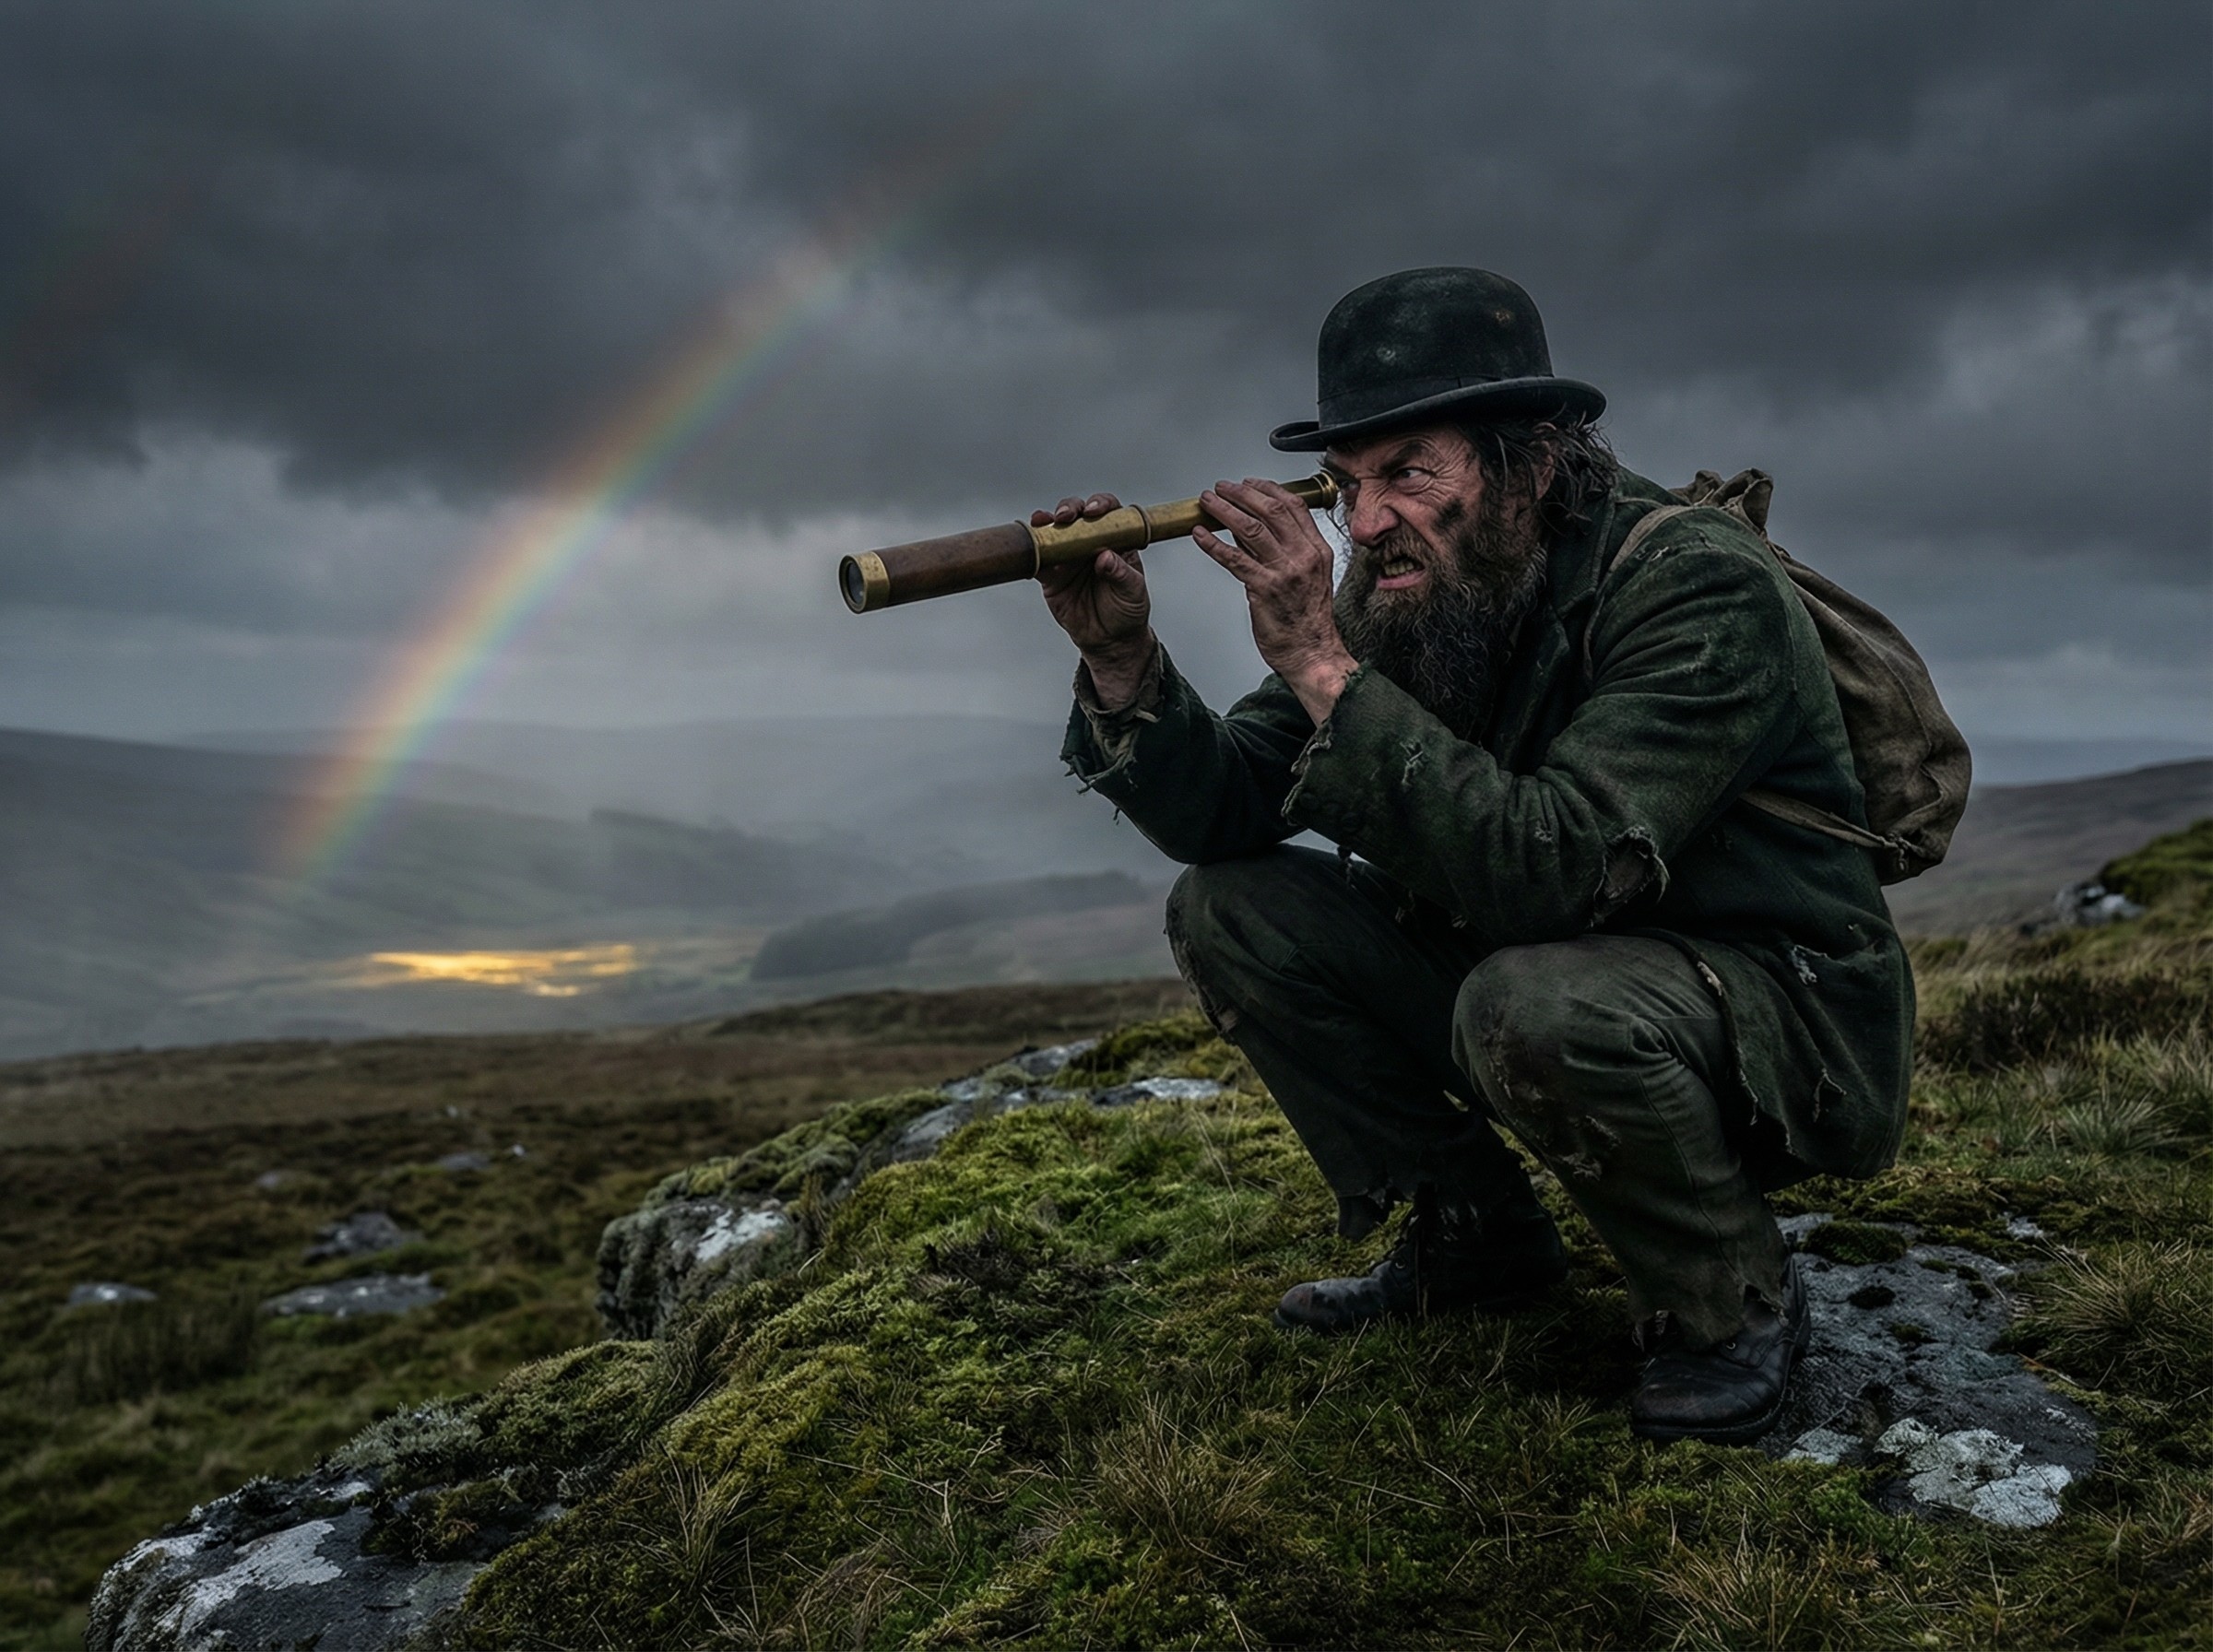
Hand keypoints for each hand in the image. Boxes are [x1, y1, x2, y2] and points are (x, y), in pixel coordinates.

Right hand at [1035, 492, 1156, 707]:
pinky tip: (1033, 548)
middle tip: (1066, 517)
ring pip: (1054, 530)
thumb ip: (1121, 573)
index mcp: (1115, 538)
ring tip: (1043, 523)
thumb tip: (1105, 557)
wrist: (1109, 639)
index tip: (1095, 511)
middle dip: (1069, 508)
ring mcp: (1068, 555)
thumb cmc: (1127, 609)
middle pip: (1077, 513)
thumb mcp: (1133, 592)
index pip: (1108, 511)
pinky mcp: (1051, 575)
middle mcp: (1090, 541)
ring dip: (1046, 522)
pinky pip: (1039, 558)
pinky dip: (1034, 551)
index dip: (1100, 504)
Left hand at [1194, 478, 1357, 723]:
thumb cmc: (1306, 620)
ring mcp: (1284, 572)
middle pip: (1271, 510)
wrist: (1313, 653)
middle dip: (1242, 493)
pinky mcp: (1264, 589)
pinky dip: (1213, 543)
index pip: (1293, 506)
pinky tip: (1199, 534)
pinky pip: (1233, 559)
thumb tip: (1249, 529)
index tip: (1249, 482)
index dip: (1268, 489)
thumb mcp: (1306, 577)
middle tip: (1222, 487)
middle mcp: (1303, 556)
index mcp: (1317, 550)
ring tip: (1207, 501)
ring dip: (1224, 510)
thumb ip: (1281, 551)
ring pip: (1250, 528)